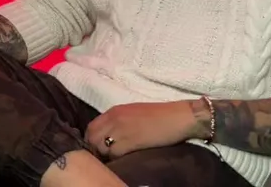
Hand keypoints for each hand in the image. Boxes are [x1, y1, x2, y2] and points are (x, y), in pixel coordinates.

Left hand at [85, 101, 201, 159]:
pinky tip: (126, 158)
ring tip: (117, 158)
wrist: (179, 117)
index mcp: (114, 111)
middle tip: (106, 157)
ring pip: (100, 147)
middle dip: (95, 149)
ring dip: (106, 154)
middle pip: (92, 137)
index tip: (99, 149)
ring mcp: (121, 129)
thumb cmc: (160, 116)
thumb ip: (118, 122)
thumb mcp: (133, 113)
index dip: (92, 140)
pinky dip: (116, 158)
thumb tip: (109, 137)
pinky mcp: (130, 141)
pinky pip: (114, 153)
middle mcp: (114, 118)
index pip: (90, 127)